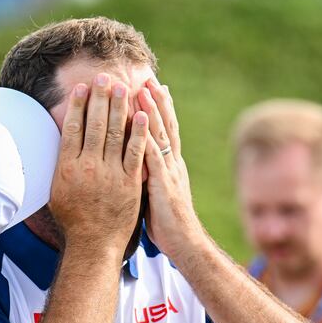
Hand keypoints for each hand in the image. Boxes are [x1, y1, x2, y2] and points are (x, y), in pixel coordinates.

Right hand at [49, 73, 148, 256]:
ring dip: (119, 108)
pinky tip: (142, 114)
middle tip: (104, 77)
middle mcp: (88, 167)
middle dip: (100, 98)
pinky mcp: (130, 183)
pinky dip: (139, 132)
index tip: (83, 87)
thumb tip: (58, 142)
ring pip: (114, 134)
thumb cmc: (73, 218)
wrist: (94, 243)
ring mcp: (110, 174)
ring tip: (123, 87)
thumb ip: (59, 165)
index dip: (78, 105)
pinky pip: (135, 152)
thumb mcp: (56, 190)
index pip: (72, 128)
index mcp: (67, 167)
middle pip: (94, 124)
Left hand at [137, 79, 207, 260]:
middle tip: (147, 78)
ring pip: (159, 136)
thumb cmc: (169, 225)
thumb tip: (136, 169)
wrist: (186, 244)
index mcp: (172, 167)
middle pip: (164, 127)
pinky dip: (145, 137)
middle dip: (156, 102)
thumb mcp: (157, 196)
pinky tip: (139, 123)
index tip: (152, 89)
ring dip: (150, 112)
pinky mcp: (163, 184)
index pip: (166, 132)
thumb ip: (150, 178)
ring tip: (141, 90)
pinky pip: (152, 156)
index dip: (160, 110)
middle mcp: (172, 165)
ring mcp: (169, 173)